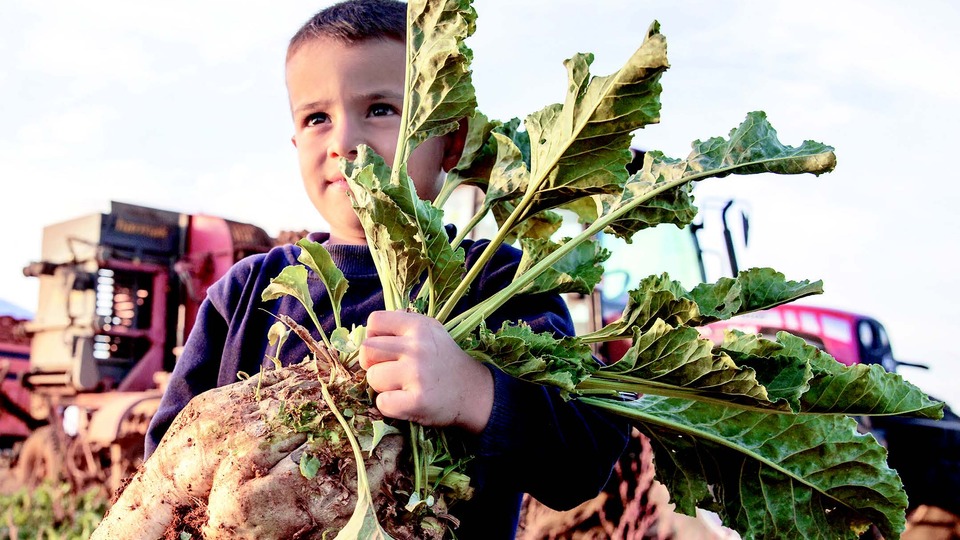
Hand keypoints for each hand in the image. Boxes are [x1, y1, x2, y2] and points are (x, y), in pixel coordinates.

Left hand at [358, 310, 492, 433]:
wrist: (474, 392)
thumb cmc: (444, 360)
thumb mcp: (430, 331)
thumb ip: (401, 325)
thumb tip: (367, 331)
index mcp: (419, 326)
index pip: (374, 322)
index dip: (374, 336)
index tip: (386, 348)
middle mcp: (417, 347)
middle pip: (366, 351)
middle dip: (372, 363)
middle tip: (389, 370)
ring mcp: (417, 374)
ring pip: (372, 378)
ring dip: (382, 386)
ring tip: (402, 386)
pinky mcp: (417, 401)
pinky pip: (381, 403)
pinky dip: (389, 405)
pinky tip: (405, 401)